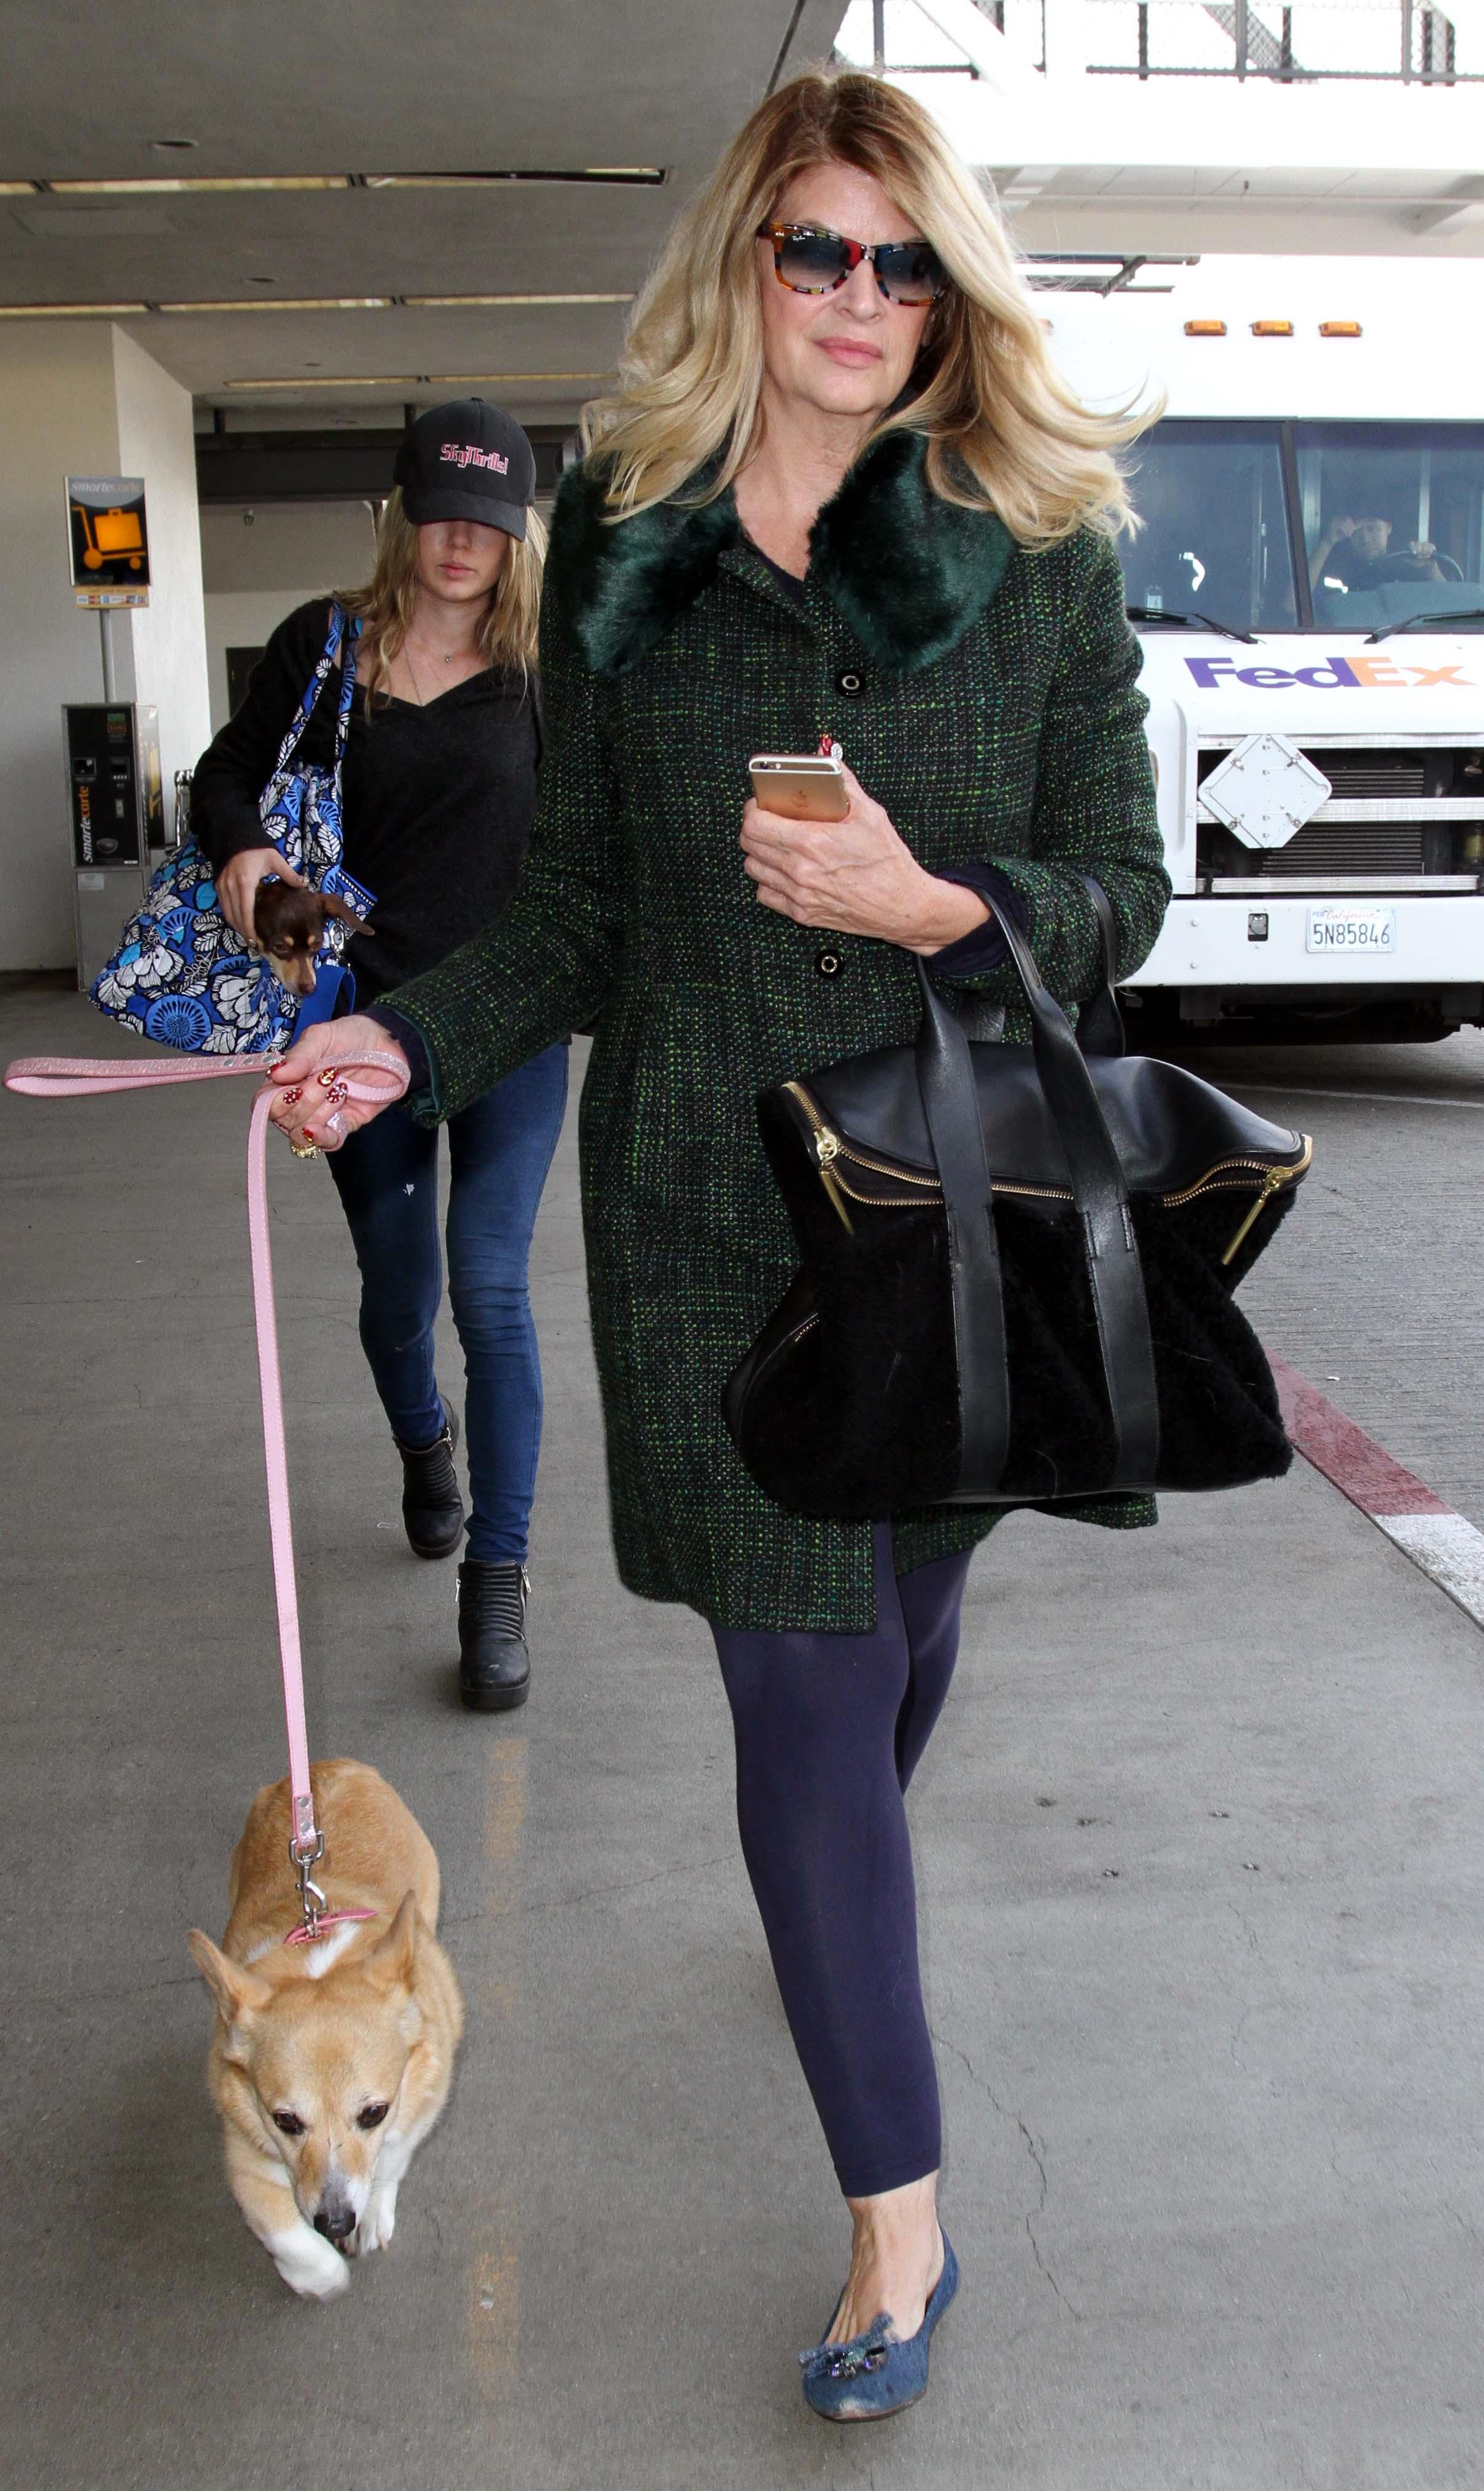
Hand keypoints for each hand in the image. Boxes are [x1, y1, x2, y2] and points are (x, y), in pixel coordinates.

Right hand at [217, 846, 303, 940]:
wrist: (234, 837)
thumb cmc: (256, 848)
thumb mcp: (274, 859)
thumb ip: (289, 874)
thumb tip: (305, 884)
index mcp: (245, 882)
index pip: (245, 912)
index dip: (249, 929)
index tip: (256, 942)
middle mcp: (230, 887)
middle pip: (235, 917)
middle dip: (244, 933)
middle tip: (255, 945)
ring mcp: (222, 887)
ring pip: (228, 914)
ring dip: (237, 927)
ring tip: (249, 938)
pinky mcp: (218, 886)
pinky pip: (224, 907)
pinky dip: (232, 918)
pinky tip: (241, 924)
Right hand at [266, 1013, 407, 1151]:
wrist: (386, 1043)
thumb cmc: (350, 1036)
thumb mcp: (322, 1036)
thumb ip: (300, 1055)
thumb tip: (276, 1074)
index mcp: (288, 1079)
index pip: (266, 1102)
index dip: (274, 1101)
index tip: (293, 1088)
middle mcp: (300, 1101)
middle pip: (284, 1120)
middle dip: (305, 1100)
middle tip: (328, 1077)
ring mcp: (321, 1115)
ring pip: (302, 1133)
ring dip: (319, 1112)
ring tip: (340, 1087)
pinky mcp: (343, 1125)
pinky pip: (327, 1143)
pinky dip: (322, 1138)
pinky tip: (323, 1127)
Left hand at [739, 763, 989, 953]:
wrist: (903, 906)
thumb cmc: (889, 861)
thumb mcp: (870, 814)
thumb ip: (843, 784)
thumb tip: (826, 763)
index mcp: (812, 842)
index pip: (756, 823)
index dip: (753, 809)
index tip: (761, 803)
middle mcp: (800, 871)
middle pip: (750, 845)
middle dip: (754, 828)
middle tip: (768, 820)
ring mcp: (799, 895)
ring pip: (754, 869)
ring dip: (759, 854)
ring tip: (775, 845)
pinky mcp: (802, 914)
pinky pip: (765, 894)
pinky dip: (768, 881)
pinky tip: (783, 871)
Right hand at [1331, 516, 1356, 540]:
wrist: (1328, 542)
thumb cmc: (1337, 537)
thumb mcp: (1345, 531)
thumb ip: (1349, 527)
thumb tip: (1357, 524)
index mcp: (1338, 519)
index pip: (1348, 518)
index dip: (1352, 523)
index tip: (1354, 529)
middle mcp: (1335, 519)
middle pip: (1347, 519)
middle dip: (1351, 525)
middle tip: (1352, 532)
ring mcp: (1333, 522)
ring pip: (1345, 522)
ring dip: (1348, 529)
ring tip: (1349, 534)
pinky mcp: (1332, 526)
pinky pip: (1342, 526)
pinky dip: (1345, 531)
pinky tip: (1346, 535)